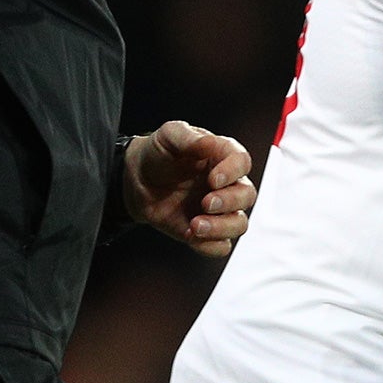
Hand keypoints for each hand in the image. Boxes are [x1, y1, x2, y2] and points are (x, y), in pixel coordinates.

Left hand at [123, 121, 254, 255]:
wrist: (135, 181)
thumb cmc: (157, 153)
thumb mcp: (169, 136)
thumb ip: (188, 137)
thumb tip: (209, 143)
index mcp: (222, 157)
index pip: (242, 162)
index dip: (233, 171)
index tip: (214, 179)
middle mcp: (227, 184)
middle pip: (247, 196)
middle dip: (229, 202)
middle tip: (205, 203)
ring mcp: (218, 210)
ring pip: (239, 224)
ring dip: (221, 228)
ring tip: (195, 226)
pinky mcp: (205, 231)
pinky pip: (220, 246)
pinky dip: (210, 245)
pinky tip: (191, 236)